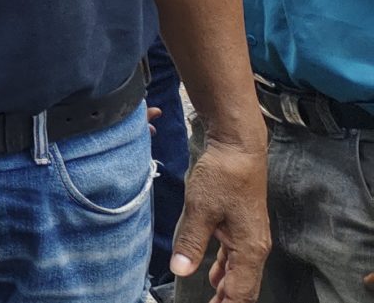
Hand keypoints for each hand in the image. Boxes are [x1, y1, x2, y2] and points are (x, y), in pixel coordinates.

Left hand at [173, 133, 268, 301]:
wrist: (238, 148)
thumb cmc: (224, 176)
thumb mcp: (200, 209)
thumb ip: (191, 242)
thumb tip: (180, 270)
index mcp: (249, 249)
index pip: (241, 292)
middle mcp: (255, 247)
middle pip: (244, 287)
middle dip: (227, 301)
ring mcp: (250, 237)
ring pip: (240, 273)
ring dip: (225, 289)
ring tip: (210, 301)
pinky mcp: (242, 227)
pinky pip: (235, 258)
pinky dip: (224, 270)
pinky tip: (212, 276)